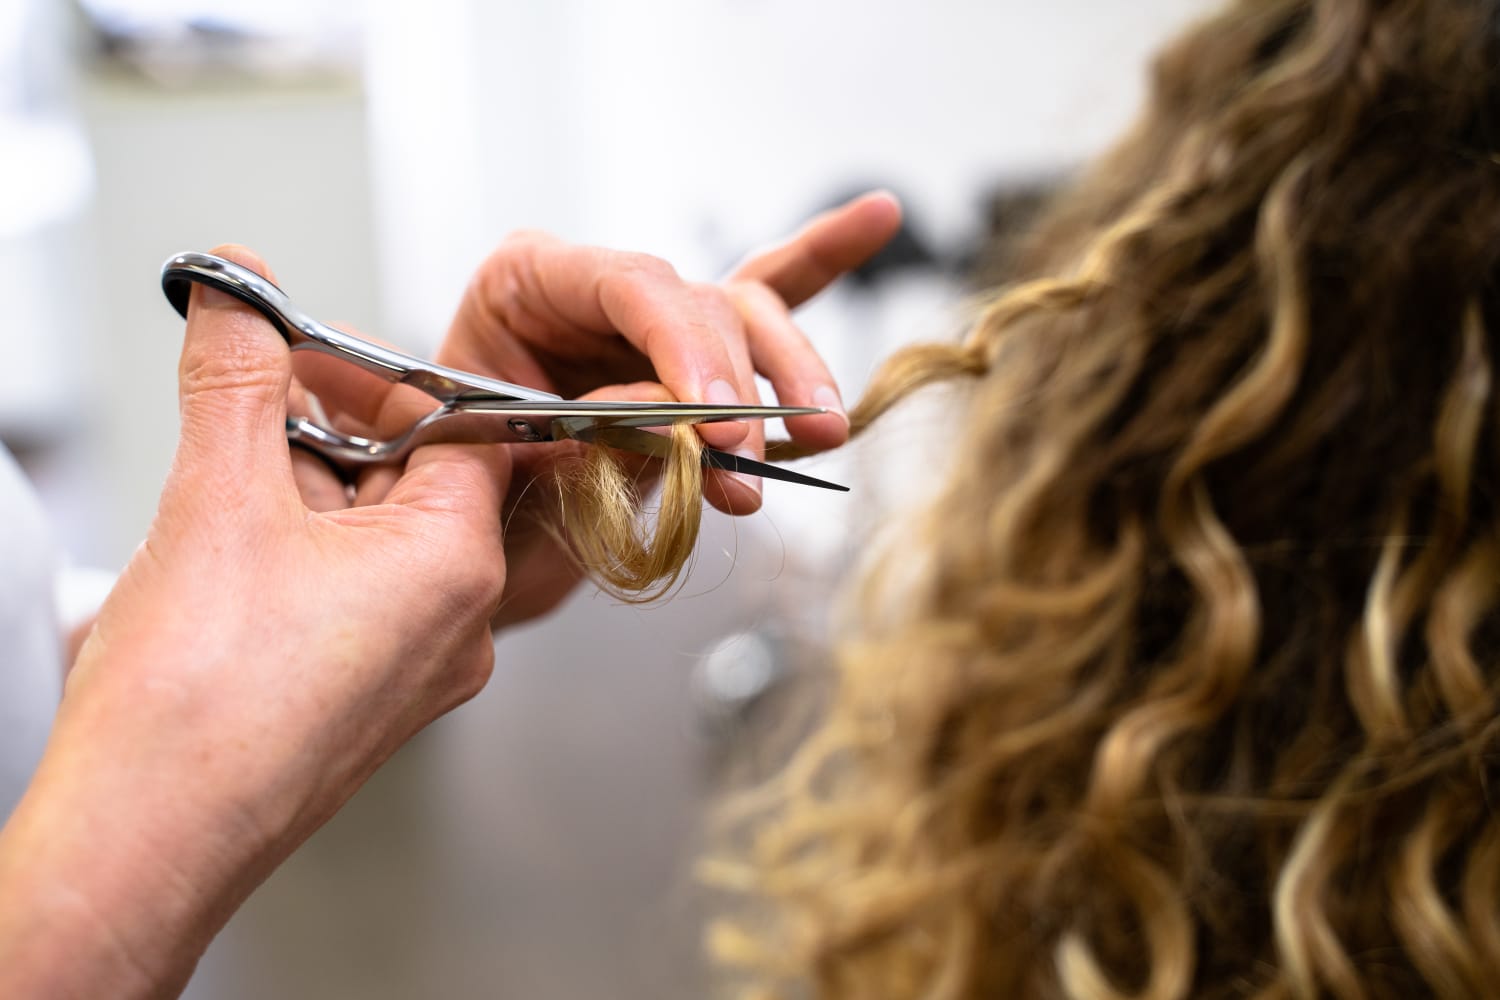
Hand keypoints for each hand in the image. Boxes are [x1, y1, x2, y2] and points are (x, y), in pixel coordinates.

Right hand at [0, 249, 510, 997]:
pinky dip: (310, 549)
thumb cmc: (197, 708)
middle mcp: (461, 621)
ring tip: (230, 480)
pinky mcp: (375, 694)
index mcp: (460, 566)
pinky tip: (239, 545)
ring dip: (313, 488)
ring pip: (384, 534)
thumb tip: (238, 295)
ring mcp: (421, 665)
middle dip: (336, 429)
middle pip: (422, 478)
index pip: (465, 428)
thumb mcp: (217, 500)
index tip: (316, 349)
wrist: (149, 839)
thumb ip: (236, 380)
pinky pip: (362, 590)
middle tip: (259, 395)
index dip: (386, 380)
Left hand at [439, 191, 901, 623]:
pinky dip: (820, 262)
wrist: (464, 537)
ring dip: (791, 375)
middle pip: (697, 304)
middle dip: (738, 386)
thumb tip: (670, 432)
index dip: (684, 352)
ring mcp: (651, 318)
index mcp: (525, 282)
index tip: (719, 426)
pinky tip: (875, 216)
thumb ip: (577, 445)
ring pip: (745, 315)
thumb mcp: (494, 476)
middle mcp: (595, 287)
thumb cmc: (462, 498)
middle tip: (748, 462)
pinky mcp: (692, 352)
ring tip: (823, 431)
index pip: (629, 287)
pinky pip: (766, 298)